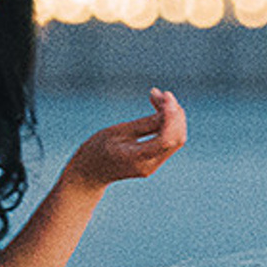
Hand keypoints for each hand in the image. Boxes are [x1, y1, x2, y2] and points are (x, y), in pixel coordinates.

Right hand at [62, 89, 186, 191]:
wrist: (90, 173)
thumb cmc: (97, 150)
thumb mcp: (117, 132)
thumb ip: (144, 124)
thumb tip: (168, 112)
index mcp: (137, 159)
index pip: (165, 139)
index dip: (171, 116)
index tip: (166, 96)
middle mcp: (150, 164)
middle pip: (177, 138)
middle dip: (174, 113)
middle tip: (162, 93)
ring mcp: (154, 164)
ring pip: (176, 138)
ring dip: (173, 116)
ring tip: (157, 95)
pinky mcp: (155, 159)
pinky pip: (169, 139)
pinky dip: (168, 122)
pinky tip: (159, 106)